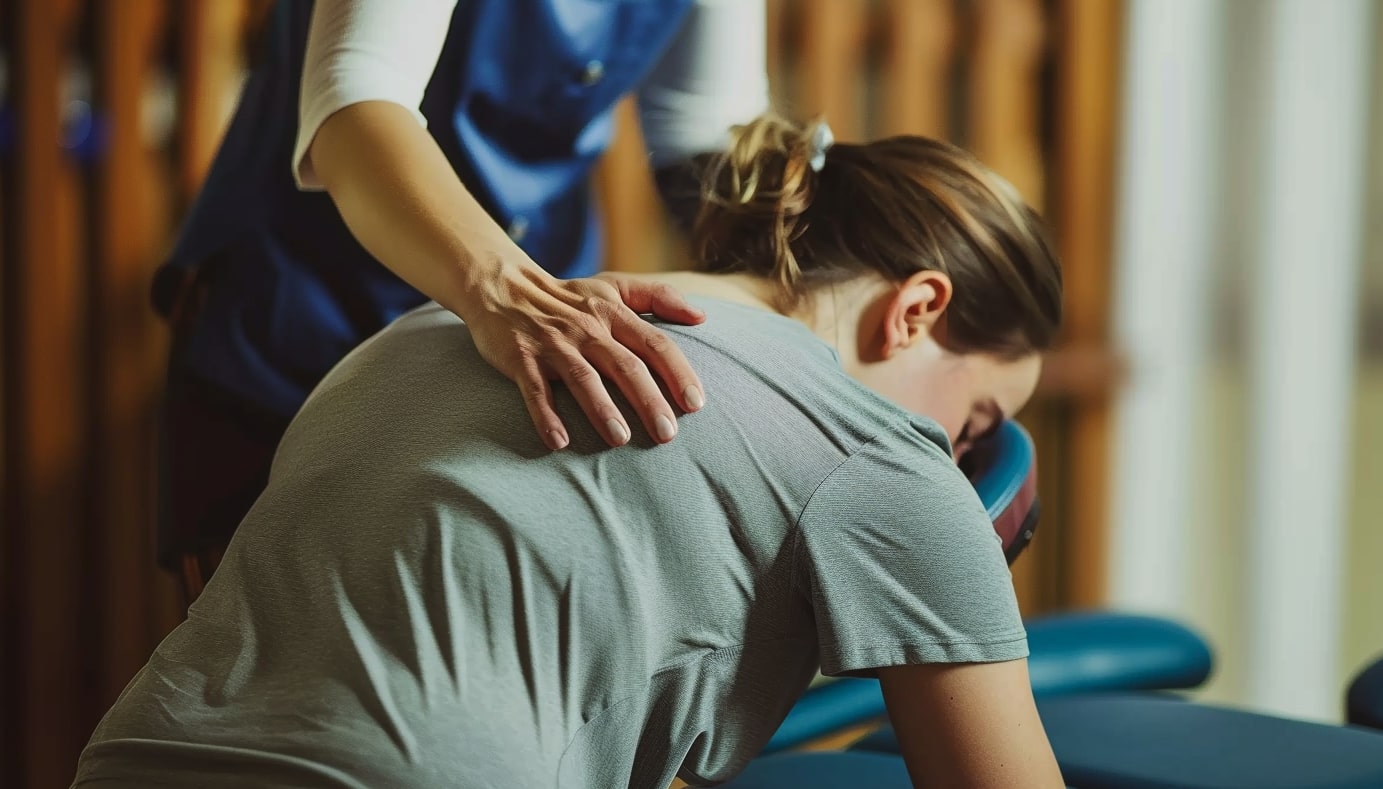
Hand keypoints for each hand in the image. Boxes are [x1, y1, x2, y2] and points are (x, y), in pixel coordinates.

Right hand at [461, 266, 706, 449]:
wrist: (501, 285)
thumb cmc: (567, 296)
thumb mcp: (613, 285)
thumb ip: (658, 297)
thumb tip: (703, 318)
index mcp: (613, 313)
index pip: (654, 343)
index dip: (678, 372)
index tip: (696, 404)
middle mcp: (586, 327)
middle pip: (625, 365)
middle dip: (649, 400)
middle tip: (667, 434)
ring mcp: (553, 343)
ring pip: (583, 378)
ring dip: (602, 409)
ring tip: (620, 439)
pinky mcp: (521, 357)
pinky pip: (535, 389)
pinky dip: (546, 415)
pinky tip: (558, 442)